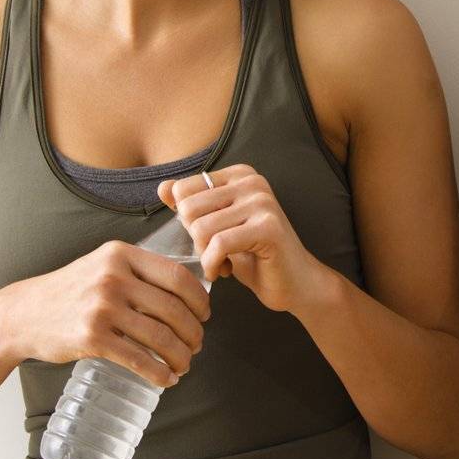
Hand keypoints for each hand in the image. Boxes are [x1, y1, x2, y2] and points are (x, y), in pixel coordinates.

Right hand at [2, 239, 210, 387]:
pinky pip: (138, 358)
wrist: (23, 314)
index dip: (199, 298)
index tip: (205, 314)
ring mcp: (101, 307)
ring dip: (180, 355)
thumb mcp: (103, 265)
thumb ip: (138, 270)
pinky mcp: (91, 338)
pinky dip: (159, 372)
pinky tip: (167, 379)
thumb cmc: (70, 291)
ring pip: (160, 336)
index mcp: (121, 254)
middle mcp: (113, 277)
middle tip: (197, 344)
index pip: (177, 275)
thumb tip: (186, 290)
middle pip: (173, 308)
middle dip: (193, 331)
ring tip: (184, 363)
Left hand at [156, 164, 332, 314]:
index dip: (187, 221)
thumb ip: (192, 205)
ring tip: (221, 263)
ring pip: (201, 229)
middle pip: (189, 208)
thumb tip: (162, 187)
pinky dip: (213, 265)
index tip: (208, 236)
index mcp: (240, 175)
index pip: (183, 190)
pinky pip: (219, 245)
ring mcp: (262, 203)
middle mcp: (253, 182)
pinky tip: (224, 271)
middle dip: (194, 239)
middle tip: (214, 253)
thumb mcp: (216, 227)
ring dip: (204, 256)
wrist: (295, 283)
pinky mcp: (267, 228)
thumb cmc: (254, 256)